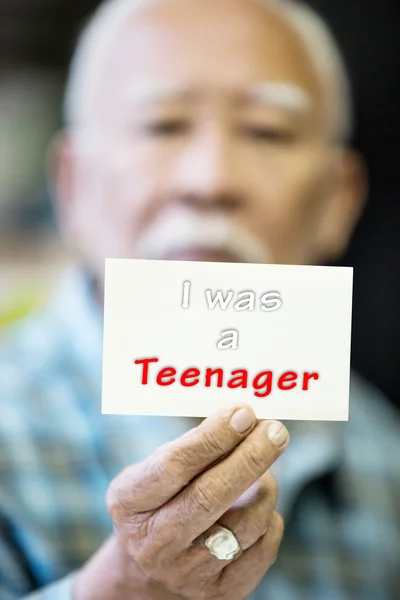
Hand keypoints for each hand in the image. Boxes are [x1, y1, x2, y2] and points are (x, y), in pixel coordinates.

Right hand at [74, 404, 288, 599]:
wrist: (148, 571)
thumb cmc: (159, 501)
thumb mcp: (153, 472)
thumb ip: (189, 448)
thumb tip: (243, 418)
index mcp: (130, 503)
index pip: (174, 466)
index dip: (213, 437)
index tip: (243, 413)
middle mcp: (155, 543)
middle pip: (211, 495)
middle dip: (250, 457)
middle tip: (275, 431)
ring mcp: (187, 574)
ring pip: (245, 524)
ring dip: (265, 487)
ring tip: (265, 468)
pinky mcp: (220, 594)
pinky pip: (262, 550)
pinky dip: (269, 519)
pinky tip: (259, 505)